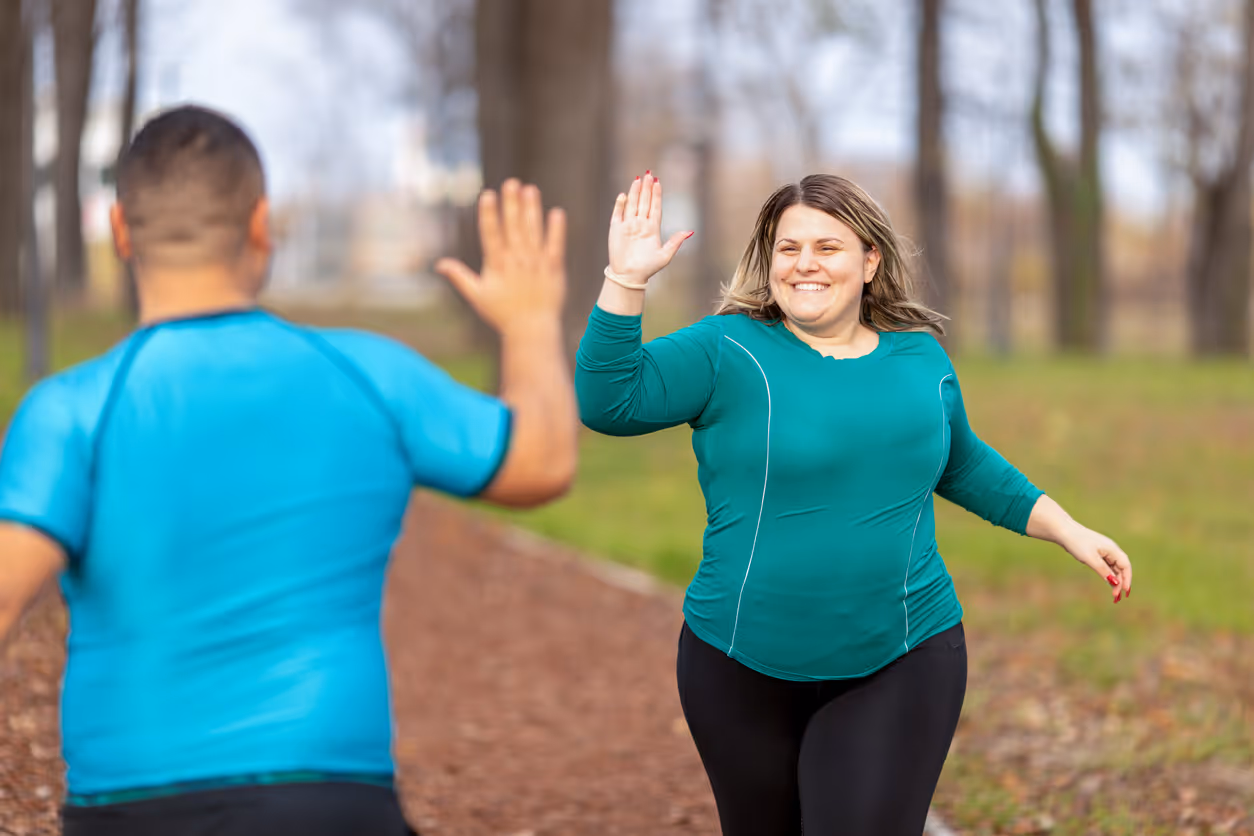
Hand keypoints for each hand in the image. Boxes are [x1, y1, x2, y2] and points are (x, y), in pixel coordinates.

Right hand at [436, 179, 566, 336]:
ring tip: (530, 190)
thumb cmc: (502, 314)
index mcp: (497, 265)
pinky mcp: (554, 269)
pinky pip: (556, 245)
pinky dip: (557, 230)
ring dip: (532, 210)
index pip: (491, 234)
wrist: (531, 330)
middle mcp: (517, 261)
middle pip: (513, 227)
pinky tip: (557, 213)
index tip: (488, 195)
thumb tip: (439, 264)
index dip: (490, 214)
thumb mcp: (477, 295)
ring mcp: (536, 263)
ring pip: (534, 231)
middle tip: (511, 183)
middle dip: (511, 204)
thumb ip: (460, 276)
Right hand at [608, 171, 691, 285]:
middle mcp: (640, 224)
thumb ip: (676, 242)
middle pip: (644, 202)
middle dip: (647, 188)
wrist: (630, 276)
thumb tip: (690, 231)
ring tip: (638, 179)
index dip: (657, 195)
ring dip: (635, 192)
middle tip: (649, 174)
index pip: (655, 207)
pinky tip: (623, 195)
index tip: (658, 182)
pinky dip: (620, 204)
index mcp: (652, 228)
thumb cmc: (648, 268)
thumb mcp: (665, 256)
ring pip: (632, 204)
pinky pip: (618, 213)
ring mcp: (628, 225)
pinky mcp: (616, 229)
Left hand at [1059, 523, 1132, 602]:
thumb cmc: (1077, 543)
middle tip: (1116, 597)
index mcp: (1112, 549)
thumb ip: (1103, 571)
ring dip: (1115, 580)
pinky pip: (1107, 565)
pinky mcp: (1097, 552)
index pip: (1125, 565)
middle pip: (1121, 568)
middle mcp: (1111, 549)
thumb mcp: (1090, 559)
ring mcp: (1105, 551)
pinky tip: (1109, 583)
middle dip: (1121, 582)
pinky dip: (1109, 575)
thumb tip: (1114, 583)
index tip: (1125, 591)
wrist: (1064, 531)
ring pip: (1114, 568)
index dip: (1127, 579)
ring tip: (1114, 594)